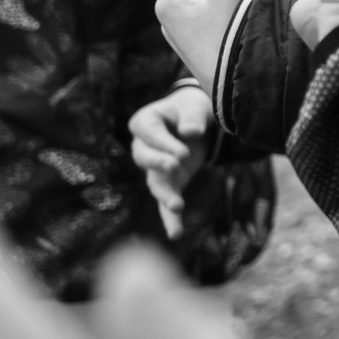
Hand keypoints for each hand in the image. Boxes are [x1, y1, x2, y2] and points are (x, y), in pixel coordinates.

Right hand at [130, 87, 213, 235]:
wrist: (195, 120)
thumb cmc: (190, 108)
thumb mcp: (193, 105)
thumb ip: (192, 117)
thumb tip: (191, 132)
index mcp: (145, 122)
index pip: (149, 133)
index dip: (163, 144)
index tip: (183, 153)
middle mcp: (143, 147)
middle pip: (144, 158)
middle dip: (159, 163)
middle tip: (177, 165)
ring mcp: (154, 168)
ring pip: (155, 183)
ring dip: (165, 195)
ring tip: (177, 206)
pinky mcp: (169, 183)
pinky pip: (166, 203)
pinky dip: (171, 218)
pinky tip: (176, 233)